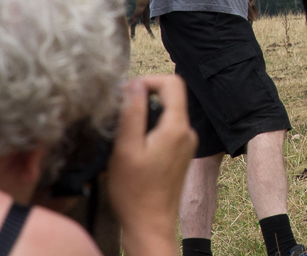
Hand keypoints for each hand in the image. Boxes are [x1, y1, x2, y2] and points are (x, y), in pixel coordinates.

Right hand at [108, 76, 196, 255]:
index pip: (172, 82)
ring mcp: (185, 144)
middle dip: (144, 97)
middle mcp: (187, 132)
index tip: (125, 93)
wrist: (150, 225)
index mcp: (177, 127)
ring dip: (145, 115)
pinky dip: (150, 129)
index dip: (148, 81)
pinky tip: (133, 146)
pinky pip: (166, 129)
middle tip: (120, 112)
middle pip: (170, 96)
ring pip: (166, 113)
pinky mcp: (180, 154)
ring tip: (123, 132)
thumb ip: (132, 113)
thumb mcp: (126, 148)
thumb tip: (135, 83)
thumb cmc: (135, 192)